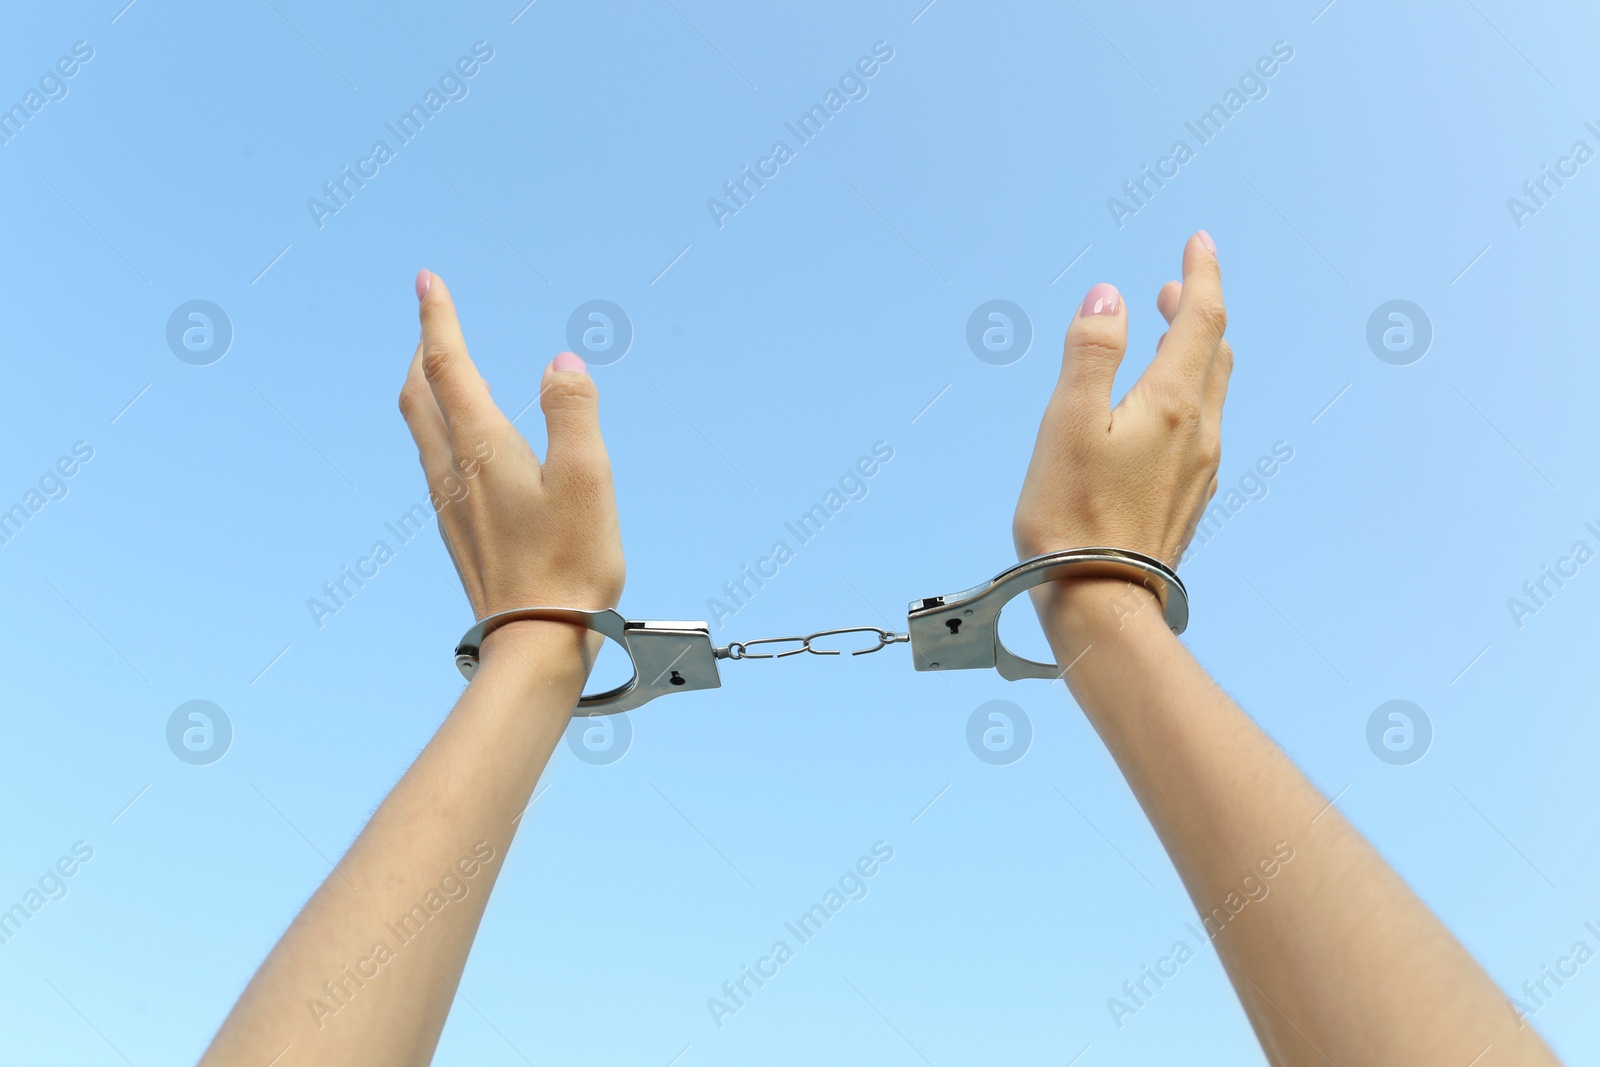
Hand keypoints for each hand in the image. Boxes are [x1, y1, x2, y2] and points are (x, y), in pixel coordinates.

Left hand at [398, 271, 624, 628]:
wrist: (535, 644)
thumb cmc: (570, 564)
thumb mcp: (589, 479)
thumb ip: (574, 412)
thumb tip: (561, 362)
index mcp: (482, 447)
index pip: (449, 365)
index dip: (437, 319)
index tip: (426, 281)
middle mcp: (454, 471)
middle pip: (420, 394)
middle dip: (424, 350)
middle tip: (433, 319)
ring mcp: (451, 505)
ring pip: (422, 429)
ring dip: (427, 388)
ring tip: (441, 370)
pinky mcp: (460, 532)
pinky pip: (436, 462)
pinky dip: (440, 428)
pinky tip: (462, 444)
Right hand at [1013, 232, 1230, 619]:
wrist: (1101, 604)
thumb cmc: (1072, 515)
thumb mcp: (1067, 422)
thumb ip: (1090, 353)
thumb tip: (1111, 296)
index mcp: (1172, 403)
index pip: (1201, 320)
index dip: (1203, 275)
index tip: (1199, 241)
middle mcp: (1200, 432)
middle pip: (1214, 353)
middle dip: (1199, 312)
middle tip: (1176, 287)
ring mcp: (1199, 470)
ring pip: (1211, 393)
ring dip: (1194, 354)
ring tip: (1169, 338)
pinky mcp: (1186, 501)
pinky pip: (1201, 431)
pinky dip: (1188, 397)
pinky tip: (1161, 412)